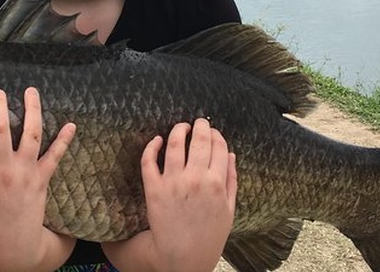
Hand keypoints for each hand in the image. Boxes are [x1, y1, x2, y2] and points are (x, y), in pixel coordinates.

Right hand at [0, 87, 76, 271]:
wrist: (14, 244)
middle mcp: (4, 169)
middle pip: (0, 129)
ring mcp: (25, 172)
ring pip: (31, 135)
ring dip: (32, 110)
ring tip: (31, 91)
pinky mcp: (42, 179)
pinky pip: (56, 156)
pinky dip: (64, 140)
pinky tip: (72, 125)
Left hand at [103, 118, 236, 271]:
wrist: (182, 258)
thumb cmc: (208, 236)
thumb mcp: (228, 210)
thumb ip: (231, 180)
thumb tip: (231, 154)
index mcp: (216, 183)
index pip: (218, 147)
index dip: (216, 135)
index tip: (213, 131)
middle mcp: (195, 178)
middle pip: (198, 140)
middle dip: (200, 126)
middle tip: (198, 122)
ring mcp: (173, 182)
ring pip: (174, 144)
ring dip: (178, 130)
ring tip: (180, 127)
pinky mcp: (154, 189)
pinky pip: (149, 160)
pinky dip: (152, 146)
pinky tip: (156, 140)